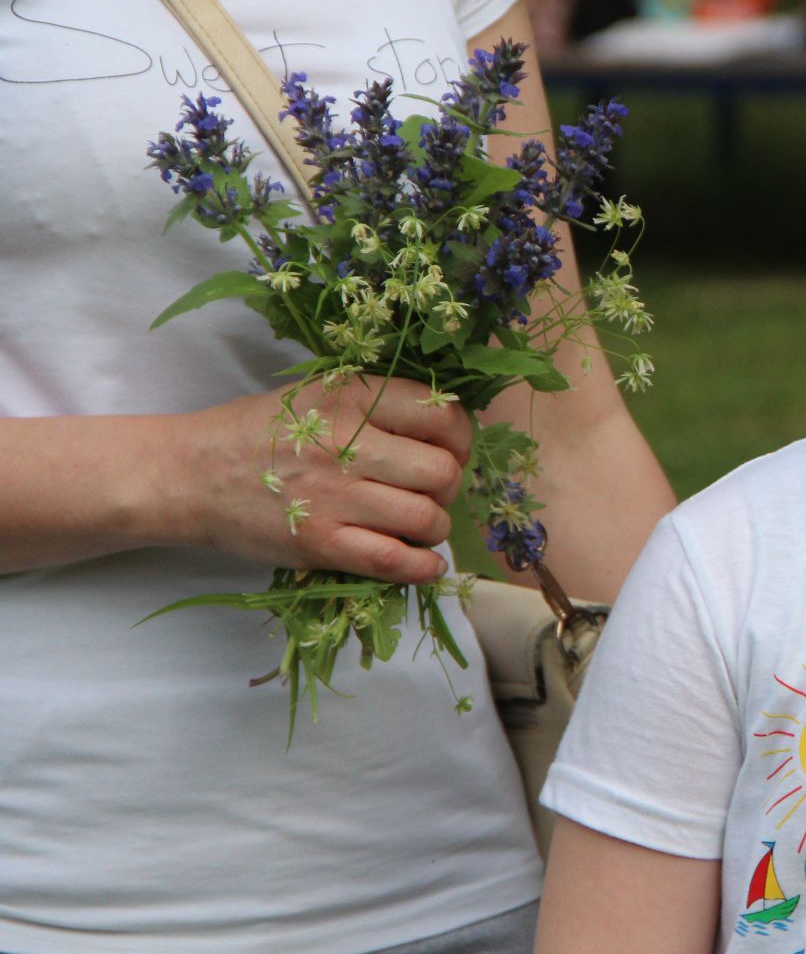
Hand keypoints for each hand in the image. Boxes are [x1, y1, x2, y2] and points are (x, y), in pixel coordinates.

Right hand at [187, 376, 470, 584]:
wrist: (190, 474)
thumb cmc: (259, 432)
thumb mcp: (319, 393)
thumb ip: (377, 404)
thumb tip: (447, 430)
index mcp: (352, 398)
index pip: (443, 416)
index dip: (460, 439)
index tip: (450, 451)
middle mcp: (349, 444)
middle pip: (442, 472)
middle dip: (449, 486)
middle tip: (431, 491)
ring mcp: (335, 497)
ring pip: (426, 518)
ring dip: (435, 527)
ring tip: (419, 524)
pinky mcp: (320, 543)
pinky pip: (395, 561)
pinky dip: (422, 567)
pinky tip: (423, 562)